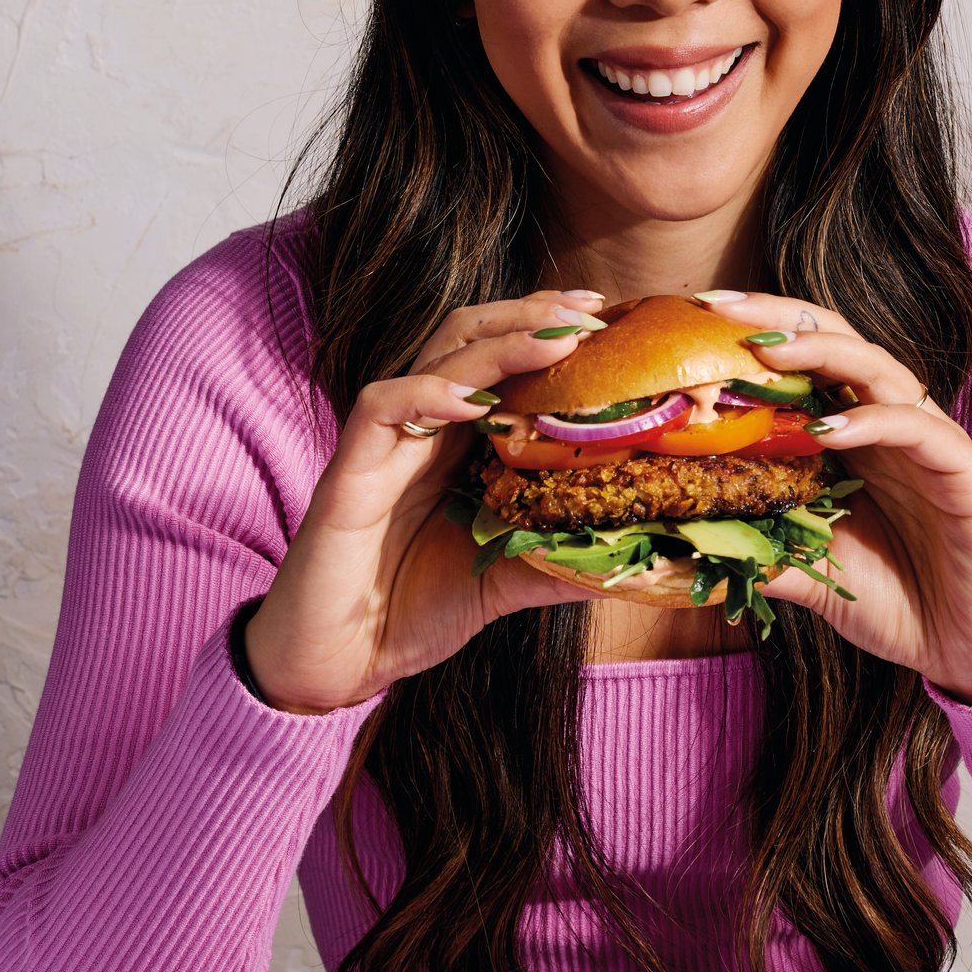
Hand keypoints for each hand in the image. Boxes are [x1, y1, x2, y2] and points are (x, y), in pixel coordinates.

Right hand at [243, 291, 609, 713]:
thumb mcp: (504, 585)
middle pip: (471, 337)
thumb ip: (558, 564)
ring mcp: (385, 445)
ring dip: (498, 341)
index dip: (549, 331)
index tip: (609, 318)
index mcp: (456, 443)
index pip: (501, 359)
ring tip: (558, 337)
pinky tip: (472, 399)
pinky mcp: (349, 473)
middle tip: (592, 310)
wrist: (336, 661)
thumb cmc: (410, 612)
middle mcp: (422, 429)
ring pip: (435, 359)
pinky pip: (380, 408)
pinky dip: (426, 394)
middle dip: (532, 316)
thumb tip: (636, 564)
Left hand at [697, 292, 971, 704]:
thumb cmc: (897, 605)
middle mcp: (894, 425)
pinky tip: (829, 430)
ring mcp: (933, 443)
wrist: (971, 651)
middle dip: (779, 318)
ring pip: (880, 370)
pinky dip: (873, 422)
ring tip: (766, 352)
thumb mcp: (811, 575)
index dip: (758, 335)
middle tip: (719, 308)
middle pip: (839, 343)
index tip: (698, 322)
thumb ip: (760, 552)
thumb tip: (681, 552)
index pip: (807, 363)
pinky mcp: (968, 472)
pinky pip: (919, 430)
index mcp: (857, 438)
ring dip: (822, 353)